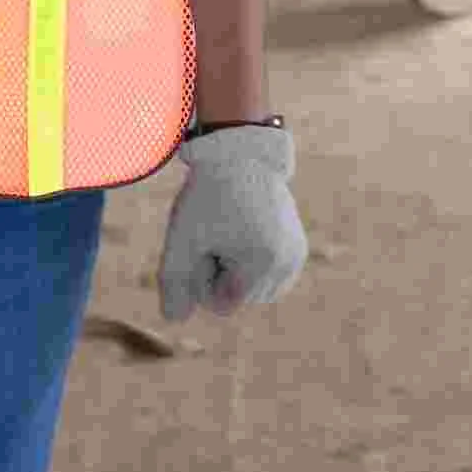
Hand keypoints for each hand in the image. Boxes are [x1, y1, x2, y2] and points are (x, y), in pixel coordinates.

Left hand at [158, 126, 307, 321]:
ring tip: (232, 227)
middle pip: (238, 299)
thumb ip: (174, 280)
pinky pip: (266, 275)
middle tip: (219, 228)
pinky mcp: (298, 249)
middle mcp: (287, 266)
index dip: (203, 274)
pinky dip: (251, 261)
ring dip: (235, 266)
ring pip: (253, 290)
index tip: (205, 238)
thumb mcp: (183, 235)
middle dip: (221, 270)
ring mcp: (296, 258)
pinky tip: (245, 231)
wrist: (240, 152)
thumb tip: (173, 319)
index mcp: (262, 264)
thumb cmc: (209, 194)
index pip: (220, 304)